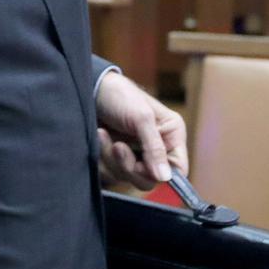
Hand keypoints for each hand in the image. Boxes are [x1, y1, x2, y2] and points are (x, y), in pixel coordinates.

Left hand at [94, 71, 186, 190]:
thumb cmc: (121, 96)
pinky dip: (103, 157)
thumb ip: (154, 148)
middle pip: (150, 179)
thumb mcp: (141, 118)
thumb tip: (165, 178)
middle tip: (118, 146)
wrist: (90, 89)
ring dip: (112, 158)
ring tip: (104, 135)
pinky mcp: (117, 158)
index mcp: (171, 135)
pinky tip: (100, 137)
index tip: (140, 166)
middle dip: (130, 166)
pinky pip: (111, 173)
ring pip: (128, 177)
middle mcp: (157, 148)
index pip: (178, 169)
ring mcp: (136, 154)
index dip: (161, 174)